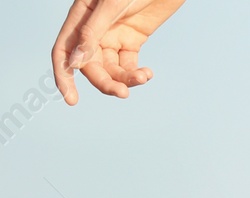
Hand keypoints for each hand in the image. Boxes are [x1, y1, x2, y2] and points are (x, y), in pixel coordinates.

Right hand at [52, 0, 186, 104]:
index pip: (64, 51)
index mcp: (79, 17)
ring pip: (111, 68)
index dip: (64, 75)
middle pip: (91, 66)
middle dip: (105, 82)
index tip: (72, 99)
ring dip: (125, 79)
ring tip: (143, 78)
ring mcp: (112, 36)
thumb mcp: (111, 6)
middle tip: (123, 93)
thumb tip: (76, 62)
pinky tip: (148, 74)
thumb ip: (93, 32)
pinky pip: (129, 65)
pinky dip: (137, 74)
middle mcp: (93, 29)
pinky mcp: (132, 40)